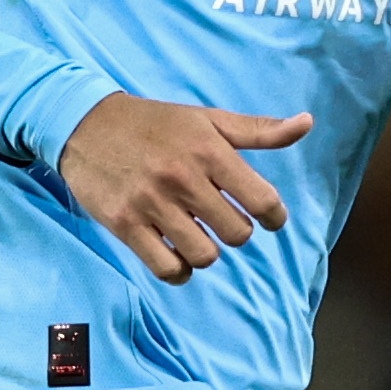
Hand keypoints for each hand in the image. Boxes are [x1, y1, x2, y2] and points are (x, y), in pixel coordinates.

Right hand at [60, 93, 314, 281]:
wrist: (84, 123)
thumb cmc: (154, 123)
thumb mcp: (206, 119)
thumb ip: (258, 131)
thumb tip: (306, 124)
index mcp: (209, 150)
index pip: (262, 200)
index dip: (273, 216)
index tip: (268, 217)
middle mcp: (183, 178)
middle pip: (236, 234)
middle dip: (236, 232)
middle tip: (222, 221)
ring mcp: (152, 204)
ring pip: (204, 256)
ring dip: (206, 252)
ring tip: (197, 236)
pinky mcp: (125, 225)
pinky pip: (167, 269)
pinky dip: (179, 270)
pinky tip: (177, 254)